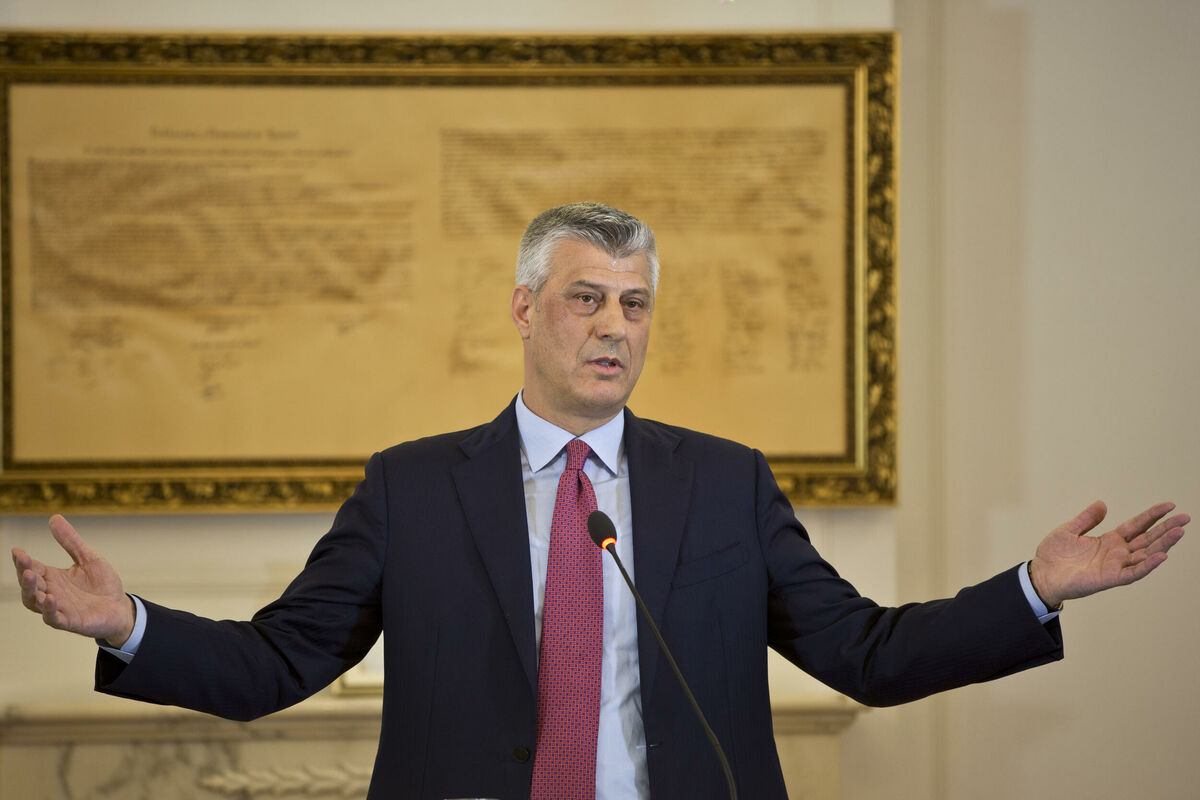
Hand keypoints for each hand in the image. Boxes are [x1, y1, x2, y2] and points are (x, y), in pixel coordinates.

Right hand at [10, 514, 134, 646]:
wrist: (120, 607)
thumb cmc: (102, 584)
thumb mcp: (88, 558)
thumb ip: (71, 541)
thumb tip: (54, 517)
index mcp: (53, 577)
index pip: (32, 568)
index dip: (23, 561)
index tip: (17, 550)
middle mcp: (51, 592)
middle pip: (29, 584)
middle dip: (23, 573)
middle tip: (23, 561)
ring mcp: (58, 608)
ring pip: (34, 602)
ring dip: (30, 590)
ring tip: (29, 576)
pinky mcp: (70, 621)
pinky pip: (54, 618)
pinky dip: (49, 610)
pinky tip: (50, 598)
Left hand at [1030, 501, 1187, 608]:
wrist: (1041, 574)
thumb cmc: (1054, 555)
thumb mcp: (1069, 529)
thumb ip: (1087, 518)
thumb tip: (1102, 504)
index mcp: (1109, 540)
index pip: (1136, 526)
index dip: (1152, 516)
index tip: (1169, 506)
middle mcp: (1117, 553)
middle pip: (1147, 539)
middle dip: (1166, 529)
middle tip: (1185, 518)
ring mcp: (1115, 566)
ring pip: (1146, 554)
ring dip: (1163, 544)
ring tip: (1179, 532)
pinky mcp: (1110, 578)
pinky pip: (1133, 573)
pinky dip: (1148, 565)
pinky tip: (1162, 556)